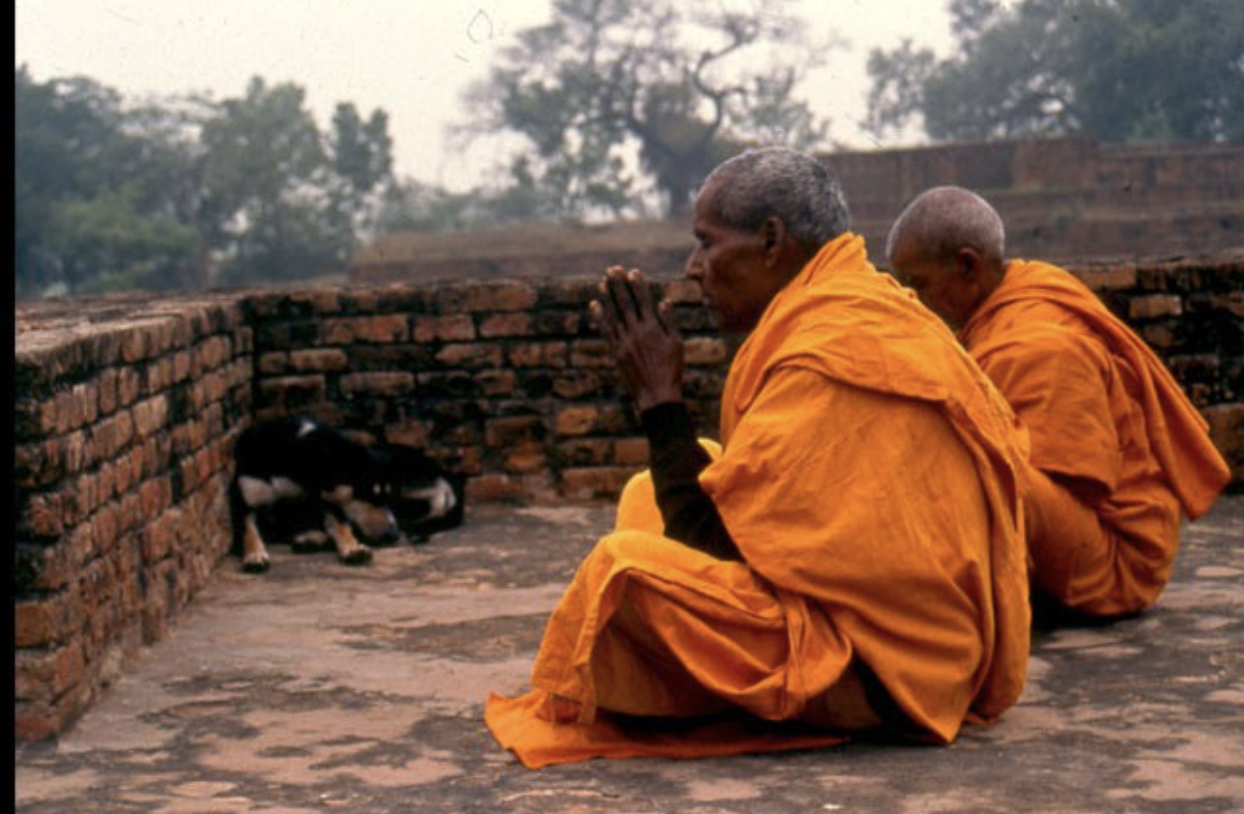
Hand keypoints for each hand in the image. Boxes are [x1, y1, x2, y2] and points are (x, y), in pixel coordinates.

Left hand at [590, 266, 683, 412]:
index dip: (637, 285)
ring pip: (614, 314)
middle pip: (625, 303)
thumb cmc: (671, 370)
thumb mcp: (677, 344)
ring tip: (603, 282)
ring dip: (608, 297)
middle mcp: (636, 332)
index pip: (644, 300)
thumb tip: (665, 301)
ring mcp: (624, 342)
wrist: (656, 395)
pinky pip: (605, 330)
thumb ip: (670, 322)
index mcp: (653, 328)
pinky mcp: (616, 352)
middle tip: (612, 269)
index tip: (632, 272)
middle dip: (619, 285)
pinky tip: (595, 305)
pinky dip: (600, 317)